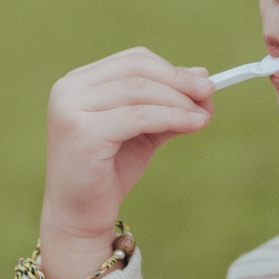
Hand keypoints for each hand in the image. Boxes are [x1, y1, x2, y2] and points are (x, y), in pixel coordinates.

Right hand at [41, 47, 212, 278]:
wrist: (79, 217)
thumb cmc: (109, 173)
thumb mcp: (143, 132)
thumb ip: (167, 105)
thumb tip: (203, 78)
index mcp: (78, 82)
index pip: (132, 60)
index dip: (171, 69)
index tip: (204, 82)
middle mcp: (68, 90)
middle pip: (137, 70)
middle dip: (179, 81)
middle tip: (210, 93)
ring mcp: (71, 110)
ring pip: (140, 92)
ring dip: (179, 101)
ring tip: (204, 116)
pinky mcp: (83, 133)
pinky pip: (139, 117)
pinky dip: (172, 117)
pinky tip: (194, 125)